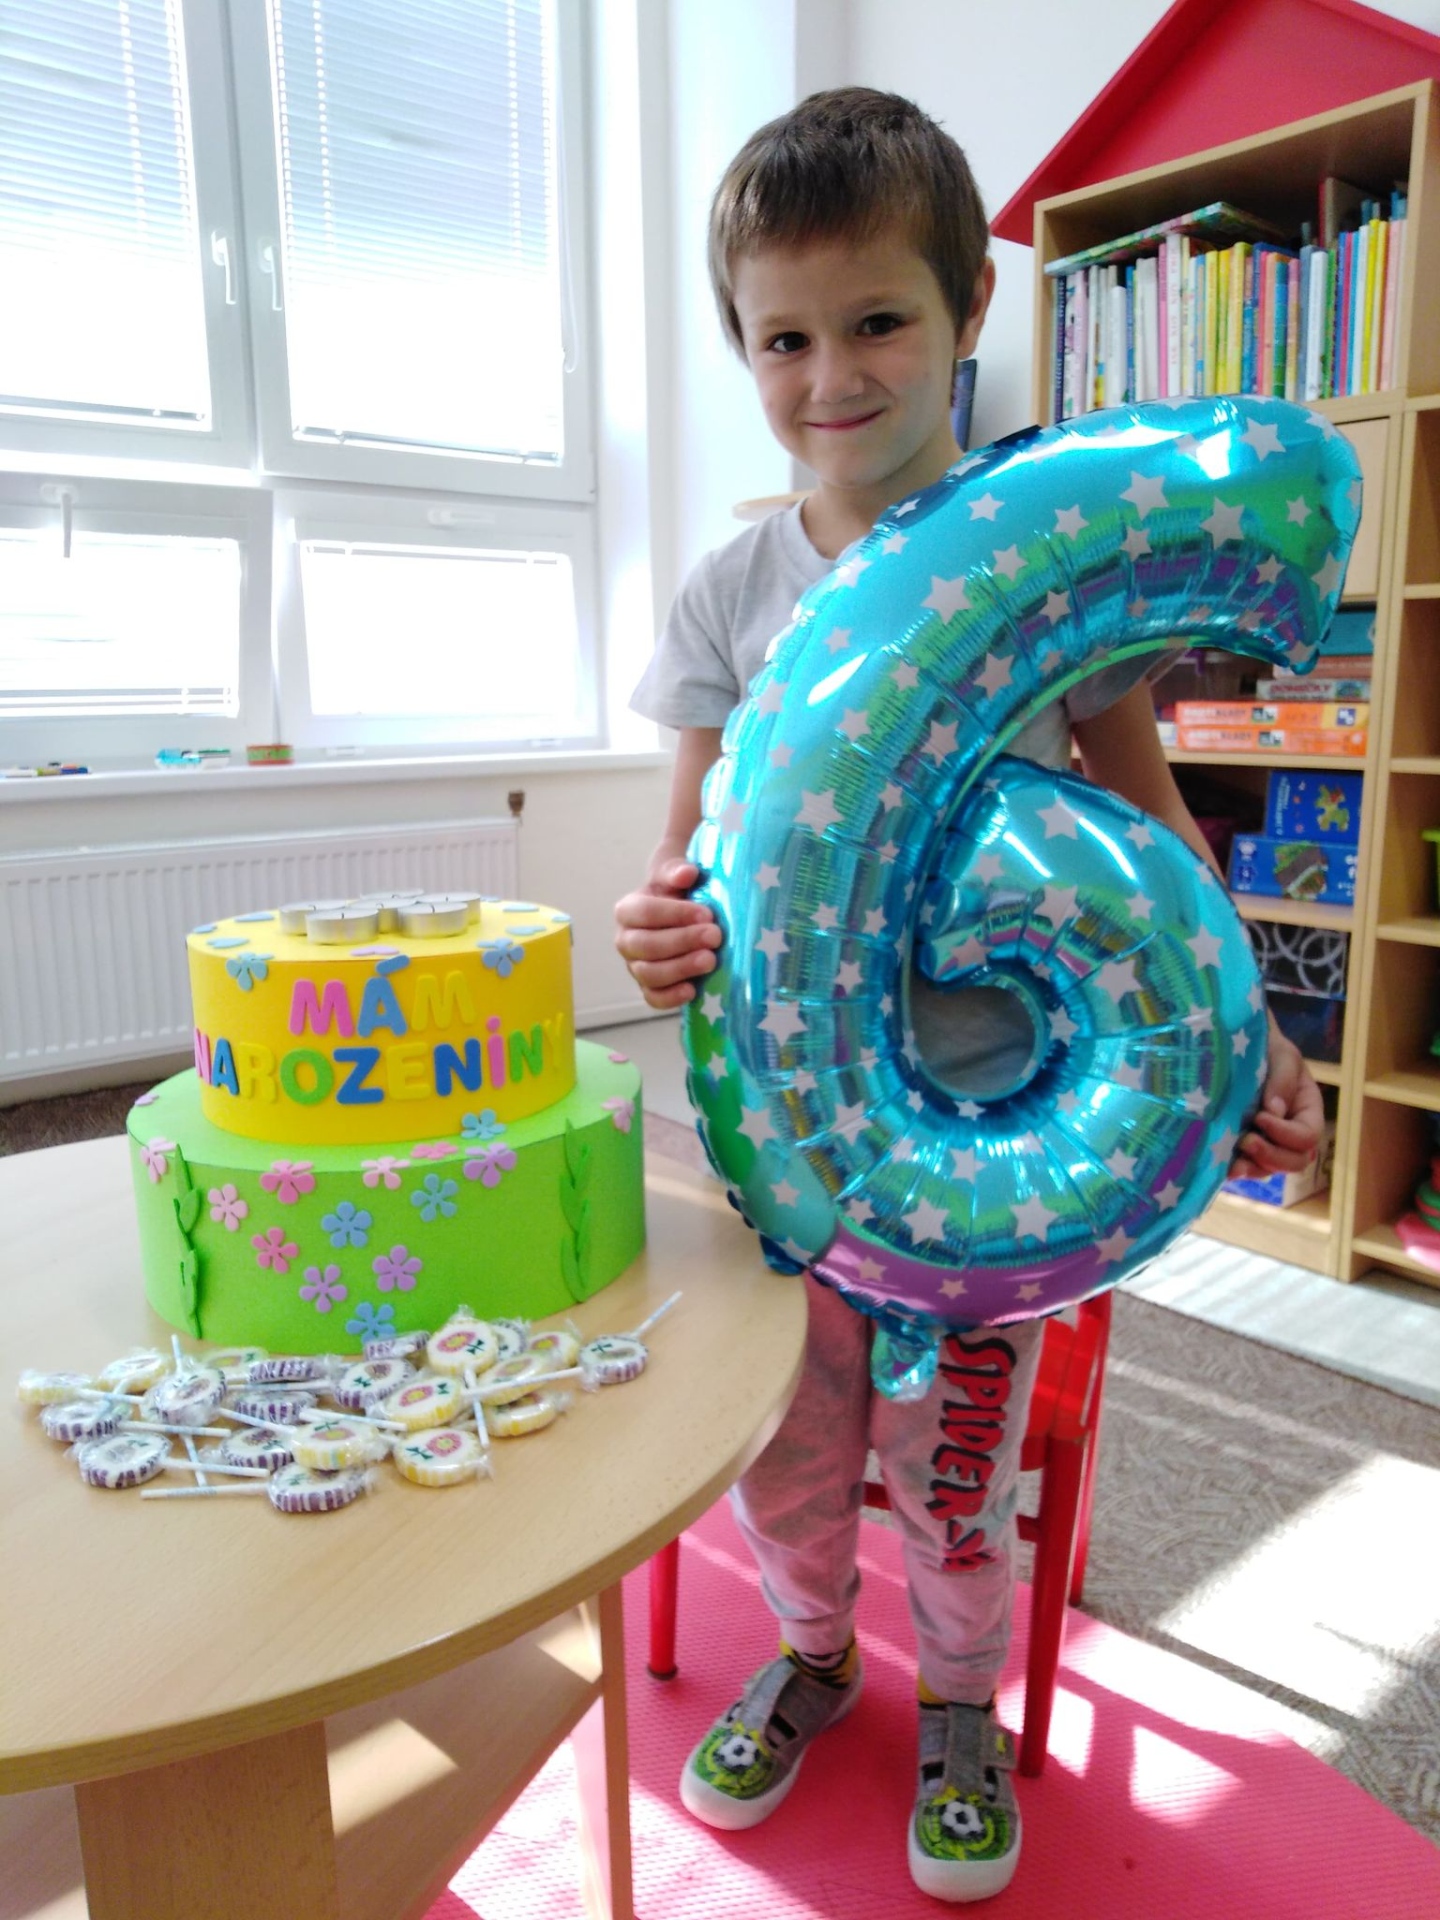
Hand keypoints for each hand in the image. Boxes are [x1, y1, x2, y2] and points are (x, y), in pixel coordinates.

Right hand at [614, 857, 721, 1010]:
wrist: (683, 914)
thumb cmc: (680, 893)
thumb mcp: (677, 876)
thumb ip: (677, 871)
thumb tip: (687, 873)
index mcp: (628, 910)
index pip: (645, 913)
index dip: (675, 914)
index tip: (707, 913)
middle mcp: (626, 940)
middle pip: (646, 946)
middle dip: (682, 941)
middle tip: (715, 936)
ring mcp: (635, 967)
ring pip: (649, 974)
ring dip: (681, 968)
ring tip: (710, 960)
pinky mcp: (649, 988)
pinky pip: (654, 998)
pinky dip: (671, 998)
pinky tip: (693, 990)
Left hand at [1229, 1022, 1324, 1178]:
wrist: (1237, 1043)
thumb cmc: (1267, 1047)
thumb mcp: (1282, 1054)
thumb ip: (1283, 1079)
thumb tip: (1275, 1111)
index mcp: (1308, 1111)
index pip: (1307, 1135)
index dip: (1286, 1134)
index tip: (1260, 1117)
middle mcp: (1291, 1132)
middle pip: (1294, 1161)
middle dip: (1272, 1156)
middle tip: (1246, 1141)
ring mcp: (1267, 1141)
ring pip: (1269, 1169)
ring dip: (1253, 1168)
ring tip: (1233, 1163)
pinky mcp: (1242, 1146)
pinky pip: (1245, 1167)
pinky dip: (1236, 1170)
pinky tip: (1223, 1167)